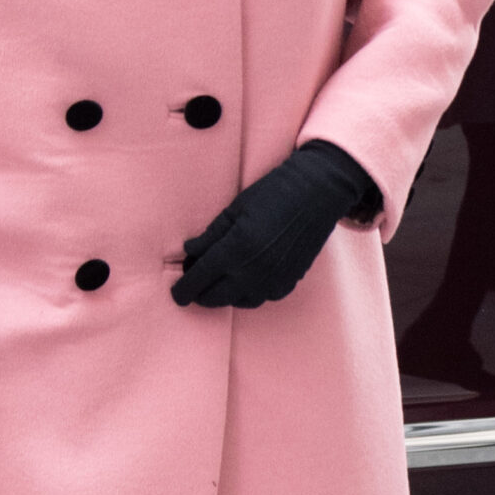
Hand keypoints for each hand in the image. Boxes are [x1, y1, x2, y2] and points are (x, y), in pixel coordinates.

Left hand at [172, 142, 379, 310]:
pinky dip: (248, 294)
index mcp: (236, 248)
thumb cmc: (274, 193)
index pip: (200, 278)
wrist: (318, 193)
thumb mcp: (235, 209)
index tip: (176, 294)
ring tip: (217, 285)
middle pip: (217, 296)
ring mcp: (273, 279)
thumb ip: (210, 235)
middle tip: (193, 291)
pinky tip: (243, 282)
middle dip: (201, 295)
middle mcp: (253, 270)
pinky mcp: (289, 281)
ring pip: (239, 301)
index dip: (184, 289)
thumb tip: (189, 253)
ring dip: (224, 296)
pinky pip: (261, 298)